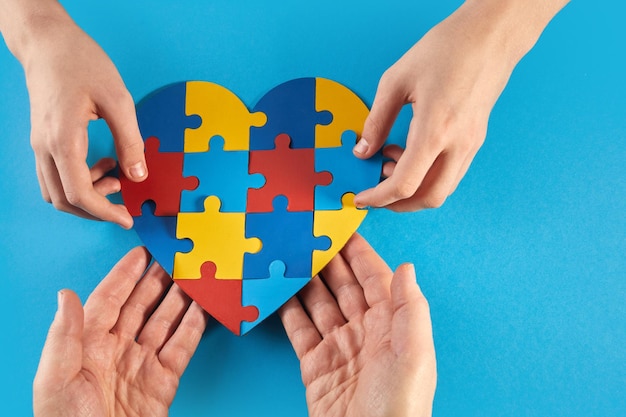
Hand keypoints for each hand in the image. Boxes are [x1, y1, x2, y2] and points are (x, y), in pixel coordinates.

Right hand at [0, 1, 146, 227]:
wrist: (49, 43)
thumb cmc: (82, 63)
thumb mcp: (118, 100)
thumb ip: (130, 141)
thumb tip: (139, 175)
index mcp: (62, 140)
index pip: (78, 193)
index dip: (104, 212)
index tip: (127, 218)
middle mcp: (44, 147)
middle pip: (63, 199)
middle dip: (95, 209)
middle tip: (124, 204)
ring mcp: (39, 144)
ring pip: (55, 190)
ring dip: (86, 195)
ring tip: (116, 176)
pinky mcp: (42, 140)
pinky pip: (55, 175)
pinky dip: (78, 180)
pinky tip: (103, 163)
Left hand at [33, 247, 207, 416]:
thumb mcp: (55, 380)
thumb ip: (64, 335)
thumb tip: (66, 294)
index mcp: (88, 344)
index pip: (109, 300)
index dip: (125, 275)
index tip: (140, 251)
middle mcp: (117, 349)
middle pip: (141, 305)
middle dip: (158, 280)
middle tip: (176, 257)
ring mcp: (142, 364)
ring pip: (165, 321)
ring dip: (180, 298)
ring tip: (195, 276)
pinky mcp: (164, 381)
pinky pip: (182, 346)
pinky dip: (194, 325)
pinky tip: (203, 307)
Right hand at [279, 233, 436, 416]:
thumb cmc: (400, 405)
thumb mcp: (414, 354)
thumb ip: (410, 308)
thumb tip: (407, 266)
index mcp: (391, 324)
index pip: (373, 277)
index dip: (357, 251)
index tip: (341, 226)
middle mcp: (364, 330)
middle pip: (342, 285)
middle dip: (326, 259)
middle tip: (306, 233)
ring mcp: (338, 346)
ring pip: (318, 302)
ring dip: (304, 279)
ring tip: (288, 254)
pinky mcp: (314, 364)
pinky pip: (299, 328)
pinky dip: (287, 308)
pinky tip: (279, 289)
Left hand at [353, 0, 568, 210]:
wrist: (491, 36)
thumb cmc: (447, 49)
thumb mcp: (396, 81)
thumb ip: (376, 121)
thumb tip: (362, 150)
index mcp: (436, 130)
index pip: (405, 184)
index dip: (379, 197)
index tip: (362, 198)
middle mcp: (459, 144)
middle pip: (429, 198)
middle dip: (399, 204)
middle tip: (376, 192)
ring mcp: (471, 144)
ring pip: (443, 188)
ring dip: (414, 189)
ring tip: (389, 161)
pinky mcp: (476, 140)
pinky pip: (451, 172)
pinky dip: (428, 175)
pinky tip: (410, 152)